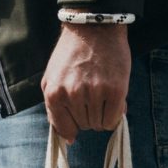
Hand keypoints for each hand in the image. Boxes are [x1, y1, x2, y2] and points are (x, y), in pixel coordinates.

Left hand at [41, 19, 130, 143]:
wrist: (94, 28)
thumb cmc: (71, 54)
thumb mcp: (52, 79)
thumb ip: (55, 110)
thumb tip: (69, 140)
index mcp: (54, 94)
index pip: (65, 129)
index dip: (74, 126)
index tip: (79, 115)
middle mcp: (73, 95)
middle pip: (85, 126)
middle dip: (89, 116)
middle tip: (92, 96)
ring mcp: (95, 93)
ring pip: (100, 125)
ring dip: (102, 115)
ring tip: (102, 95)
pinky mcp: (115, 90)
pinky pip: (114, 119)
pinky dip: (115, 115)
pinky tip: (113, 100)